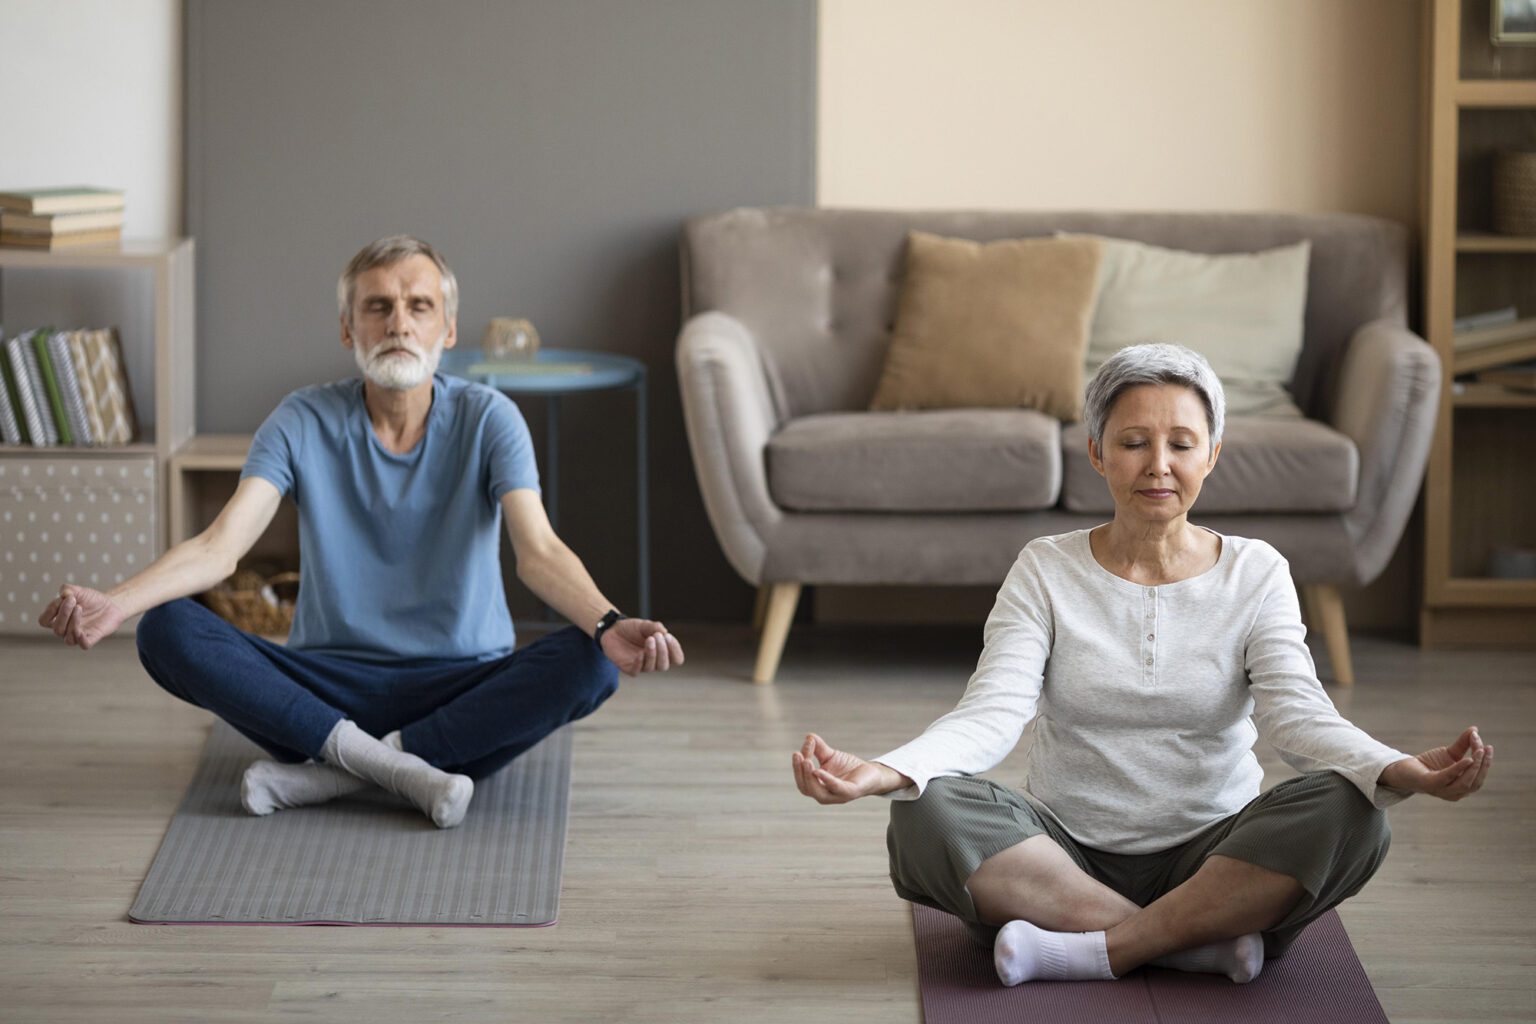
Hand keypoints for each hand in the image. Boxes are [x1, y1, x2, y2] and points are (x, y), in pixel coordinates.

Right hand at [37, 584, 127, 649]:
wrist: (110, 603)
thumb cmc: (90, 599)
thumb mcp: (78, 590)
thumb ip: (68, 589)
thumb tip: (63, 593)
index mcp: (57, 619)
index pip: (44, 621)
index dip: (49, 611)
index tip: (62, 598)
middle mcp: (66, 629)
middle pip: (57, 629)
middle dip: (64, 614)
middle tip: (73, 600)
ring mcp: (78, 635)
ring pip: (68, 639)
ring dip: (73, 623)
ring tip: (80, 607)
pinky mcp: (92, 638)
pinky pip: (84, 645)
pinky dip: (82, 640)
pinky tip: (82, 631)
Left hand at [599, 617, 684, 675]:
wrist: (613, 629)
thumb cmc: (632, 628)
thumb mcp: (645, 625)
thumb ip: (656, 627)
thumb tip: (665, 632)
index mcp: (662, 651)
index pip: (676, 658)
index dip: (675, 650)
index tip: (668, 636)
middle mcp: (654, 661)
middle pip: (665, 665)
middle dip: (663, 651)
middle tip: (657, 636)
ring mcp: (641, 665)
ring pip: (652, 668)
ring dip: (652, 654)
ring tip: (649, 639)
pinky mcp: (628, 668)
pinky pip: (636, 671)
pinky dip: (639, 663)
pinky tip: (639, 653)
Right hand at [791, 733, 907, 803]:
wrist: (871, 773)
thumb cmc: (848, 767)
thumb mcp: (830, 755)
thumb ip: (818, 748)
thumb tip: (808, 736)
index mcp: (817, 787)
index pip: (802, 778)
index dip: (798, 764)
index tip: (800, 748)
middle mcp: (825, 795)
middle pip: (805, 788)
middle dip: (799, 772)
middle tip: (798, 755)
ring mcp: (837, 796)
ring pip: (818, 793)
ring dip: (809, 778)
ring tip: (806, 761)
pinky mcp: (849, 793)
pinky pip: (836, 788)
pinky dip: (827, 780)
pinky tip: (819, 771)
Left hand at [1379, 726, 1492, 801]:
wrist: (1405, 769)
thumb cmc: (1430, 764)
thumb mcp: (1450, 753)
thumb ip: (1463, 743)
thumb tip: (1475, 729)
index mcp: (1463, 786)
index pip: (1479, 776)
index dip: (1486, 762)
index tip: (1488, 746)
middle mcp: (1455, 793)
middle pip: (1476, 781)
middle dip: (1483, 764)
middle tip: (1485, 747)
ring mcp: (1443, 791)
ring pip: (1466, 783)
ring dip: (1475, 766)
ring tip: (1479, 750)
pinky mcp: (1431, 784)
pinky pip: (1448, 777)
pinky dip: (1459, 768)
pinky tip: (1467, 759)